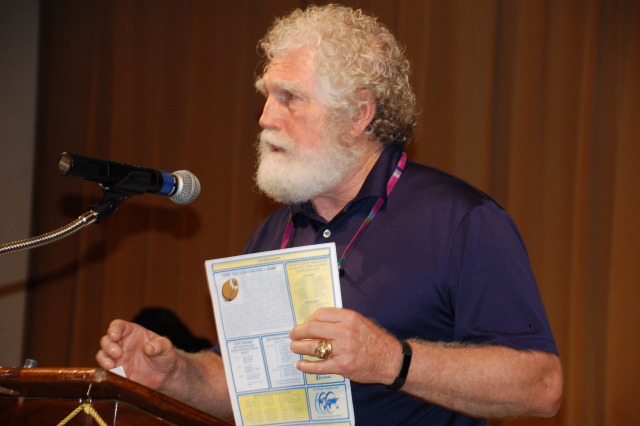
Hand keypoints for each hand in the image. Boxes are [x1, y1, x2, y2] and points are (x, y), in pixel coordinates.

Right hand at [96, 319, 177, 390]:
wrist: (165, 376)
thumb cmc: (165, 356)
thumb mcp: (166, 348)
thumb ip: (159, 345)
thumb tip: (148, 348)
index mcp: (132, 333)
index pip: (118, 326)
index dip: (114, 328)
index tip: (115, 335)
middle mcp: (122, 344)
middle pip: (107, 340)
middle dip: (108, 345)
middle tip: (118, 353)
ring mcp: (118, 359)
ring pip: (102, 355)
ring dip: (104, 359)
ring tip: (111, 365)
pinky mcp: (118, 372)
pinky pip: (107, 371)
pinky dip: (106, 372)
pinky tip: (113, 374)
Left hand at [288, 307, 402, 384]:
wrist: (391, 359)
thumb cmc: (375, 340)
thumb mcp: (360, 321)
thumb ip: (341, 320)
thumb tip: (317, 321)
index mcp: (349, 317)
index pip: (320, 314)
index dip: (308, 319)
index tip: (304, 324)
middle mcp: (345, 332)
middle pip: (312, 329)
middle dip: (298, 332)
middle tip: (292, 335)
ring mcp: (343, 350)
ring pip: (313, 347)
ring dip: (299, 347)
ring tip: (294, 348)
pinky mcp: (343, 367)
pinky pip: (319, 366)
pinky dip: (306, 365)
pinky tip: (301, 364)